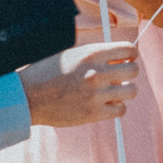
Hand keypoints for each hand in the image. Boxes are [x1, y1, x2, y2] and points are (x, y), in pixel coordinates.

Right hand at [19, 41, 138, 127]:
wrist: (28, 96)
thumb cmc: (47, 73)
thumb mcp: (71, 54)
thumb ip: (96, 55)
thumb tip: (119, 58)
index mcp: (91, 53)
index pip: (128, 49)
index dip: (131, 54)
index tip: (127, 59)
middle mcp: (97, 72)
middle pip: (134, 70)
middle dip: (129, 72)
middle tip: (120, 76)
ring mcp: (96, 94)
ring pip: (131, 91)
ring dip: (124, 90)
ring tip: (112, 91)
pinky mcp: (93, 113)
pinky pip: (121, 110)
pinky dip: (116, 107)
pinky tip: (106, 104)